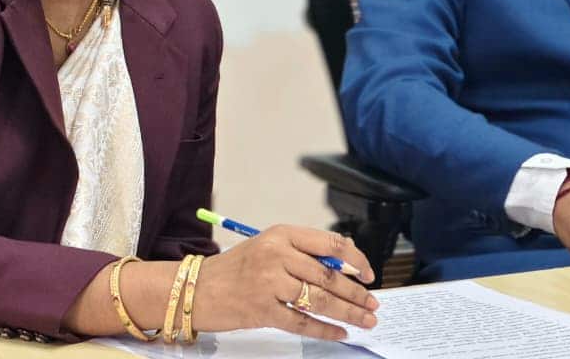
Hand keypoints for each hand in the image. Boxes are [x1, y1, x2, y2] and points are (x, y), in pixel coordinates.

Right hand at [192, 225, 378, 339]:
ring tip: (365, 320)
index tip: (368, 274)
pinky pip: (302, 322)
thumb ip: (303, 252)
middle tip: (373, 304)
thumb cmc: (236, 269)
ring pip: (320, 300)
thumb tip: (345, 263)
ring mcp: (269, 283)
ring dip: (347, 312)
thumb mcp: (269, 247)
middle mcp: (277, 255)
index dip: (355, 260)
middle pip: (329, 276)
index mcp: (282, 234)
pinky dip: (324, 330)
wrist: (196, 289)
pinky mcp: (262, 310)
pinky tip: (339, 333)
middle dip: (356, 293)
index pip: (330, 244)